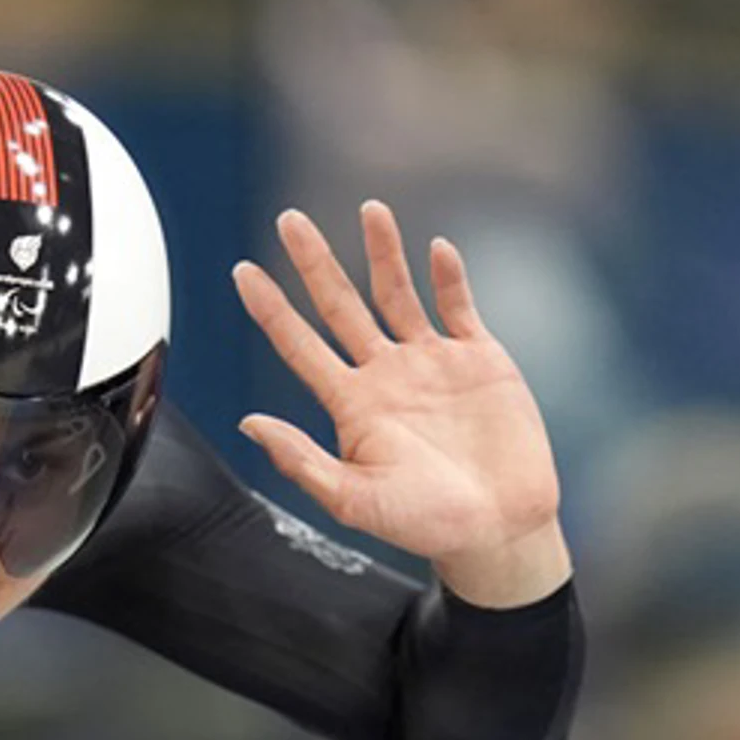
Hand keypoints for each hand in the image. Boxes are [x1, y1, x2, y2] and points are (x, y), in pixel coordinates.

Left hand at [232, 201, 571, 607]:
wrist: (498, 530)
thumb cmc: (424, 525)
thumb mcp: (352, 500)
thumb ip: (301, 460)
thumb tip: (248, 424)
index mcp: (350, 404)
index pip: (298, 344)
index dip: (270, 308)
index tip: (242, 271)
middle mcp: (383, 375)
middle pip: (340, 305)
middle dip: (314, 262)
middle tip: (288, 219)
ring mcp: (430, 363)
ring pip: (397, 293)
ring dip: (382, 252)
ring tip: (368, 210)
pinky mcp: (479, 359)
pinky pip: (459, 307)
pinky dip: (448, 277)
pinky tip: (435, 248)